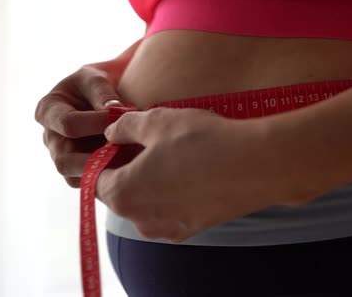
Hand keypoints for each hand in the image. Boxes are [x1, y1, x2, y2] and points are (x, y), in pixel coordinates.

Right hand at [35, 65, 123, 187]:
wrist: (107, 96)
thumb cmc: (97, 84)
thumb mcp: (96, 79)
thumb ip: (102, 93)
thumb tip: (113, 112)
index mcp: (48, 111)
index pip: (68, 124)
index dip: (96, 123)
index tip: (121, 118)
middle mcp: (52, 138)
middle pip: (65, 160)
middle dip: (96, 159)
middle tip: (125, 153)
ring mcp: (64, 158)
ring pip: (77, 178)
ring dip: (104, 173)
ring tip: (130, 163)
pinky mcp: (80, 172)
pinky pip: (91, 184)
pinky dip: (110, 180)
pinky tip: (130, 170)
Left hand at [97, 107, 290, 242]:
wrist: (257, 165)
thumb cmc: (202, 140)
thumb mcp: (155, 120)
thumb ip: (123, 127)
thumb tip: (112, 133)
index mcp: (123, 194)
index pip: (95, 176)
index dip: (102, 155)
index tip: (116, 138)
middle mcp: (140, 220)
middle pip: (120, 192)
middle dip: (126, 168)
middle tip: (144, 143)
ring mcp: (167, 228)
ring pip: (146, 202)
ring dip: (150, 181)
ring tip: (171, 155)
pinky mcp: (192, 229)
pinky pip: (169, 210)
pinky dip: (172, 193)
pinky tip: (190, 171)